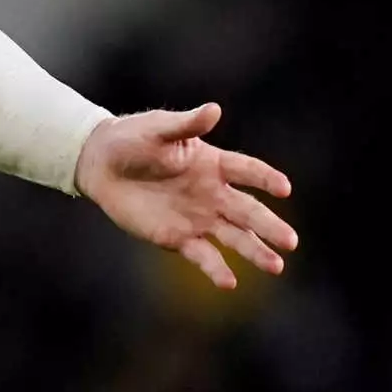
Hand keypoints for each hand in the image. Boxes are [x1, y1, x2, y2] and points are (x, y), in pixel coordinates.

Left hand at [74, 103, 296, 288]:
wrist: (100, 164)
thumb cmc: (133, 138)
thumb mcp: (159, 128)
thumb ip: (187, 123)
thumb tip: (214, 109)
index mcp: (213, 164)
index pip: (248, 171)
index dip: (266, 179)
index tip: (283, 188)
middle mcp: (213, 194)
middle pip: (248, 211)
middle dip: (270, 226)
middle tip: (291, 242)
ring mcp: (198, 217)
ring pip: (235, 237)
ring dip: (255, 251)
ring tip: (276, 266)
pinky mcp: (178, 237)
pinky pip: (202, 255)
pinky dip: (216, 268)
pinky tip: (229, 282)